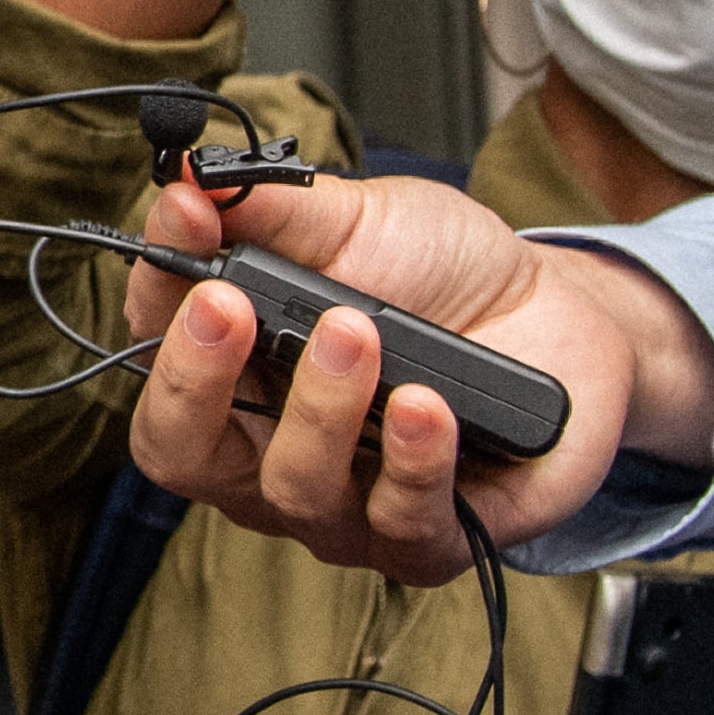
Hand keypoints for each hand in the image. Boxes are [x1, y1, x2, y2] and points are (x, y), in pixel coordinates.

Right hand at [116, 169, 711, 577]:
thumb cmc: (441, 273)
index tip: (185, 221)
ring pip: (294, 489)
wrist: (560, 312)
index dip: (156, 294)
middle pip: (184, 451)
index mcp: (230, 373)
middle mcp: (266, 452)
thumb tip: (189, 175)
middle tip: (229, 305)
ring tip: (360, 334)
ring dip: (321, 408)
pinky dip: (411, 462)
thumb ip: (272, 206)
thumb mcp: (357, 219)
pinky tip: (424, 407)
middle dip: (196, 380)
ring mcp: (342, 506)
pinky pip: (402, 524)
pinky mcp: (428, 539)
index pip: (153, 350)